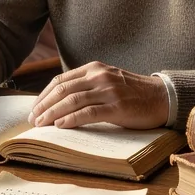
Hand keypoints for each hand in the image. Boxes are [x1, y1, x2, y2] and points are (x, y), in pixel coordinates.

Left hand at [28, 61, 168, 129]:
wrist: (162, 97)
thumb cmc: (132, 93)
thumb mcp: (107, 80)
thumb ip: (87, 86)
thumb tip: (60, 102)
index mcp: (94, 68)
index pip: (60, 80)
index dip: (44, 95)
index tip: (34, 108)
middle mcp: (99, 76)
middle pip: (62, 89)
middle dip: (44, 105)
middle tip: (32, 119)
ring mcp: (108, 90)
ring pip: (72, 100)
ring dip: (52, 113)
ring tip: (41, 124)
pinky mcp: (117, 107)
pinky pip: (88, 112)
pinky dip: (71, 119)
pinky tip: (60, 125)